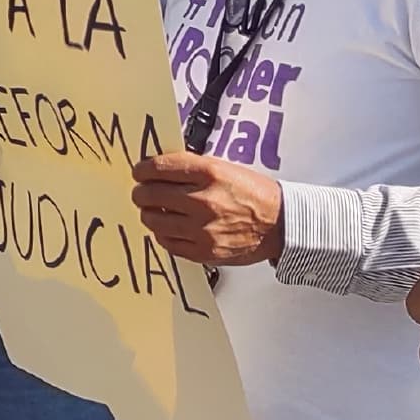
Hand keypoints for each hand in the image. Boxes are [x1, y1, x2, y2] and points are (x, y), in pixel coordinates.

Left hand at [131, 151, 283, 265]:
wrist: (280, 224)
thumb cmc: (255, 194)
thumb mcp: (225, 168)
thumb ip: (193, 169)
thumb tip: (160, 170)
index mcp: (209, 173)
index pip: (160, 168)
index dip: (142, 170)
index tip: (139, 172)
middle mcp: (203, 200)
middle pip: (150, 195)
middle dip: (141, 192)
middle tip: (141, 192)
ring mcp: (202, 229)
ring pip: (154, 220)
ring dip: (149, 214)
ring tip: (154, 211)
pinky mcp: (203, 251)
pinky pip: (167, 243)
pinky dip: (163, 234)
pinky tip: (169, 228)